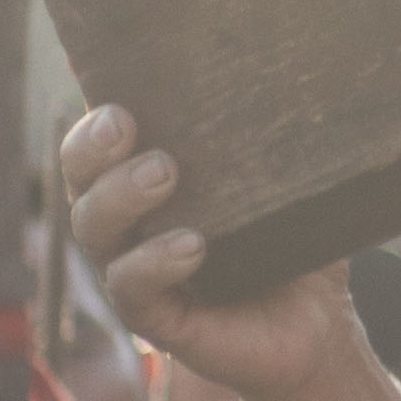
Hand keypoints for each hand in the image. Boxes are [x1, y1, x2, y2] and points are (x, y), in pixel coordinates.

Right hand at [60, 104, 372, 392]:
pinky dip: (156, 262)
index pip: (103, 143)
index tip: (102, 83)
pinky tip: (190, 245)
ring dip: (122, 196)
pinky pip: (134, 288)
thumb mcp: (295, 186)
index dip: (91, 116)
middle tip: (125, 124)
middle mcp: (130, 224)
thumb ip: (285, 140)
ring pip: (96, 230)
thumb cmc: (297, 244)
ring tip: (163, 173)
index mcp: (149, 184)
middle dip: (93, 148)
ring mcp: (135, 270)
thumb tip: (313, 71)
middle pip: (82, 181)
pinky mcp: (156, 317)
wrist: (319, 329)